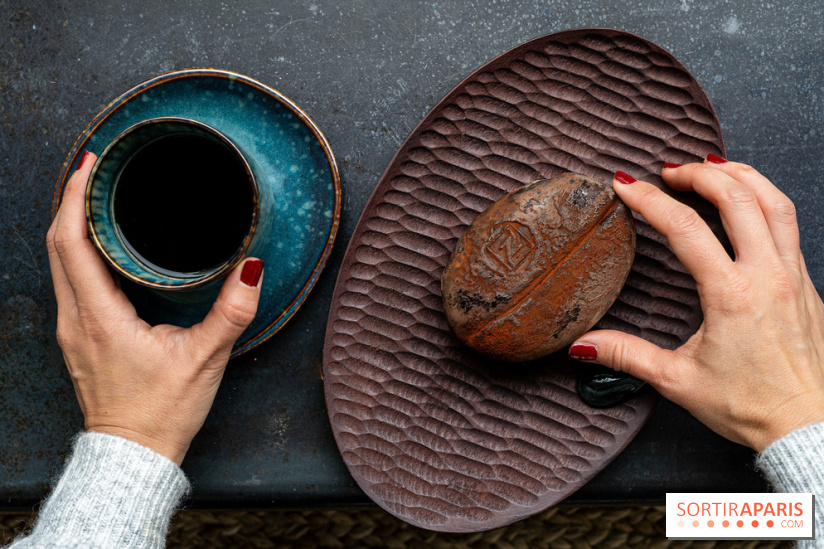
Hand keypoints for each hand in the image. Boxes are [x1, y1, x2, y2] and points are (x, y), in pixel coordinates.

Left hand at [47, 151, 263, 464]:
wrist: (134, 454)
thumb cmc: (161, 411)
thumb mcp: (204, 358)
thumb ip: (231, 311)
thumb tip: (251, 268)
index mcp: (98, 316)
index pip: (71, 241)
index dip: (75, 196)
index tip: (92, 163)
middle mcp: (75, 317)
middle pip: (57, 243)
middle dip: (71, 198)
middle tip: (96, 166)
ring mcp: (72, 328)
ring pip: (59, 261)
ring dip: (72, 223)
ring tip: (97, 194)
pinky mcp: (80, 336)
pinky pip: (69, 279)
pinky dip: (78, 249)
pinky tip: (101, 242)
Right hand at [569, 157, 823, 451]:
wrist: (805, 426)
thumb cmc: (748, 405)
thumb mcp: (677, 380)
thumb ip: (627, 355)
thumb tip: (582, 345)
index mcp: (731, 294)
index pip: (686, 229)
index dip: (650, 201)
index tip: (625, 186)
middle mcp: (768, 275)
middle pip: (738, 197)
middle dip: (698, 174)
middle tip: (668, 171)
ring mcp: (793, 275)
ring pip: (775, 202)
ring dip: (741, 175)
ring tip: (711, 167)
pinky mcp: (806, 284)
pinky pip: (789, 224)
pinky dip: (765, 199)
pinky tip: (746, 203)